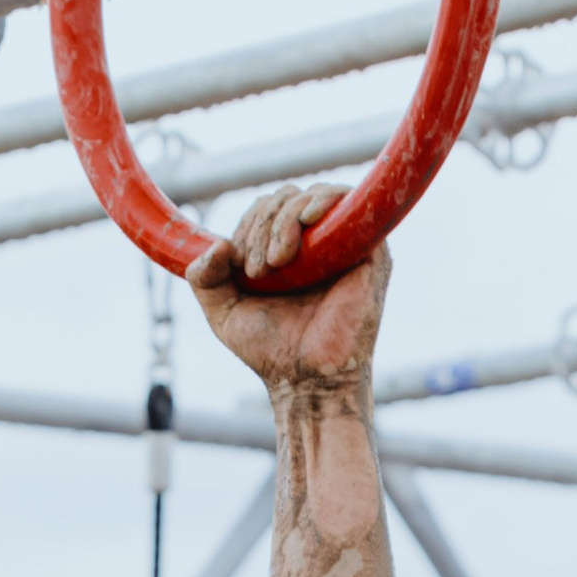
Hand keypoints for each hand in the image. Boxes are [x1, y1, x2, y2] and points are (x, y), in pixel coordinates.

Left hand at [188, 183, 391, 392]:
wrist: (307, 379)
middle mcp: (320, 243)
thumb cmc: (271, 350)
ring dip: (284, 220)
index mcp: (289, 251)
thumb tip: (216, 243)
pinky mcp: (372, 251)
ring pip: (314, 196)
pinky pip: (350, 203)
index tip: (238, 264)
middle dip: (263, 224)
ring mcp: (348, 244)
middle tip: (257, 269)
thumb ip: (204, 278)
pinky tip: (306, 221)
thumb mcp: (224, 311)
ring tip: (275, 262)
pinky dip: (323, 202)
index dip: (249, 224)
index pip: (268, 207)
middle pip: (288, 197)